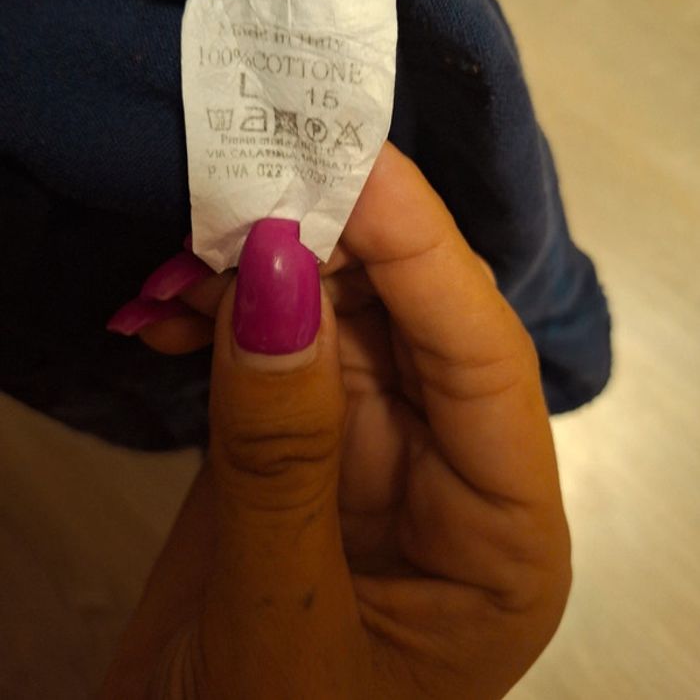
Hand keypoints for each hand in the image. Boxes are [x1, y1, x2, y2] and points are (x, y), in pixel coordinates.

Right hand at [102, 143, 570, 699]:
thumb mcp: (278, 615)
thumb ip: (282, 448)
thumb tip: (276, 274)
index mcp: (503, 535)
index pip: (482, 356)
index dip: (421, 249)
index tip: (348, 161)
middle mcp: (450, 476)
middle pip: (412, 320)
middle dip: (327, 249)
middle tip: (238, 190)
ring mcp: (370, 454)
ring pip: (336, 321)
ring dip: (255, 279)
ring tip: (174, 264)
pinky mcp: (296, 446)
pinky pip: (272, 352)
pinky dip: (217, 321)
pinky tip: (159, 313)